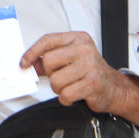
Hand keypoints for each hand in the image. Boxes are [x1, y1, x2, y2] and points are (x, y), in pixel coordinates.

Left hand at [20, 32, 138, 124]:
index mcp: (78, 39)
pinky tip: (76, 94)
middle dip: (50, 74)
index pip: (48, 40)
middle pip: (49, 61)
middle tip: (62, 77)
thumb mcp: (71, 58)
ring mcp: (90, 66)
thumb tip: (29, 64)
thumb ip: (51, 57)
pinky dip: (67, 98)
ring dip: (59, 88)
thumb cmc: (90, 72)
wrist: (114, 88)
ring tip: (71, 86)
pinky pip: (65, 94)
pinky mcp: (92, 83)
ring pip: (56, 80)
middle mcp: (84, 49)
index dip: (32, 52)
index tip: (24, 63)